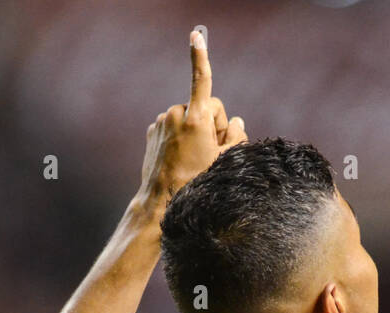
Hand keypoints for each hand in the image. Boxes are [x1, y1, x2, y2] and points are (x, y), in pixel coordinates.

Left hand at [136, 30, 246, 207]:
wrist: (160, 200)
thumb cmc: (196, 181)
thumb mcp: (225, 160)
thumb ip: (236, 135)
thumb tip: (235, 120)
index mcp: (196, 118)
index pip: (202, 81)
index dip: (201, 57)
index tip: (195, 35)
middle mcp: (176, 114)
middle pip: (207, 107)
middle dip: (214, 124)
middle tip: (213, 150)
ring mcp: (162, 121)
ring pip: (190, 117)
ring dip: (196, 131)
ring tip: (194, 157)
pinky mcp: (153, 130)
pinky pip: (175, 126)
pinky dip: (181, 136)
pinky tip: (180, 157)